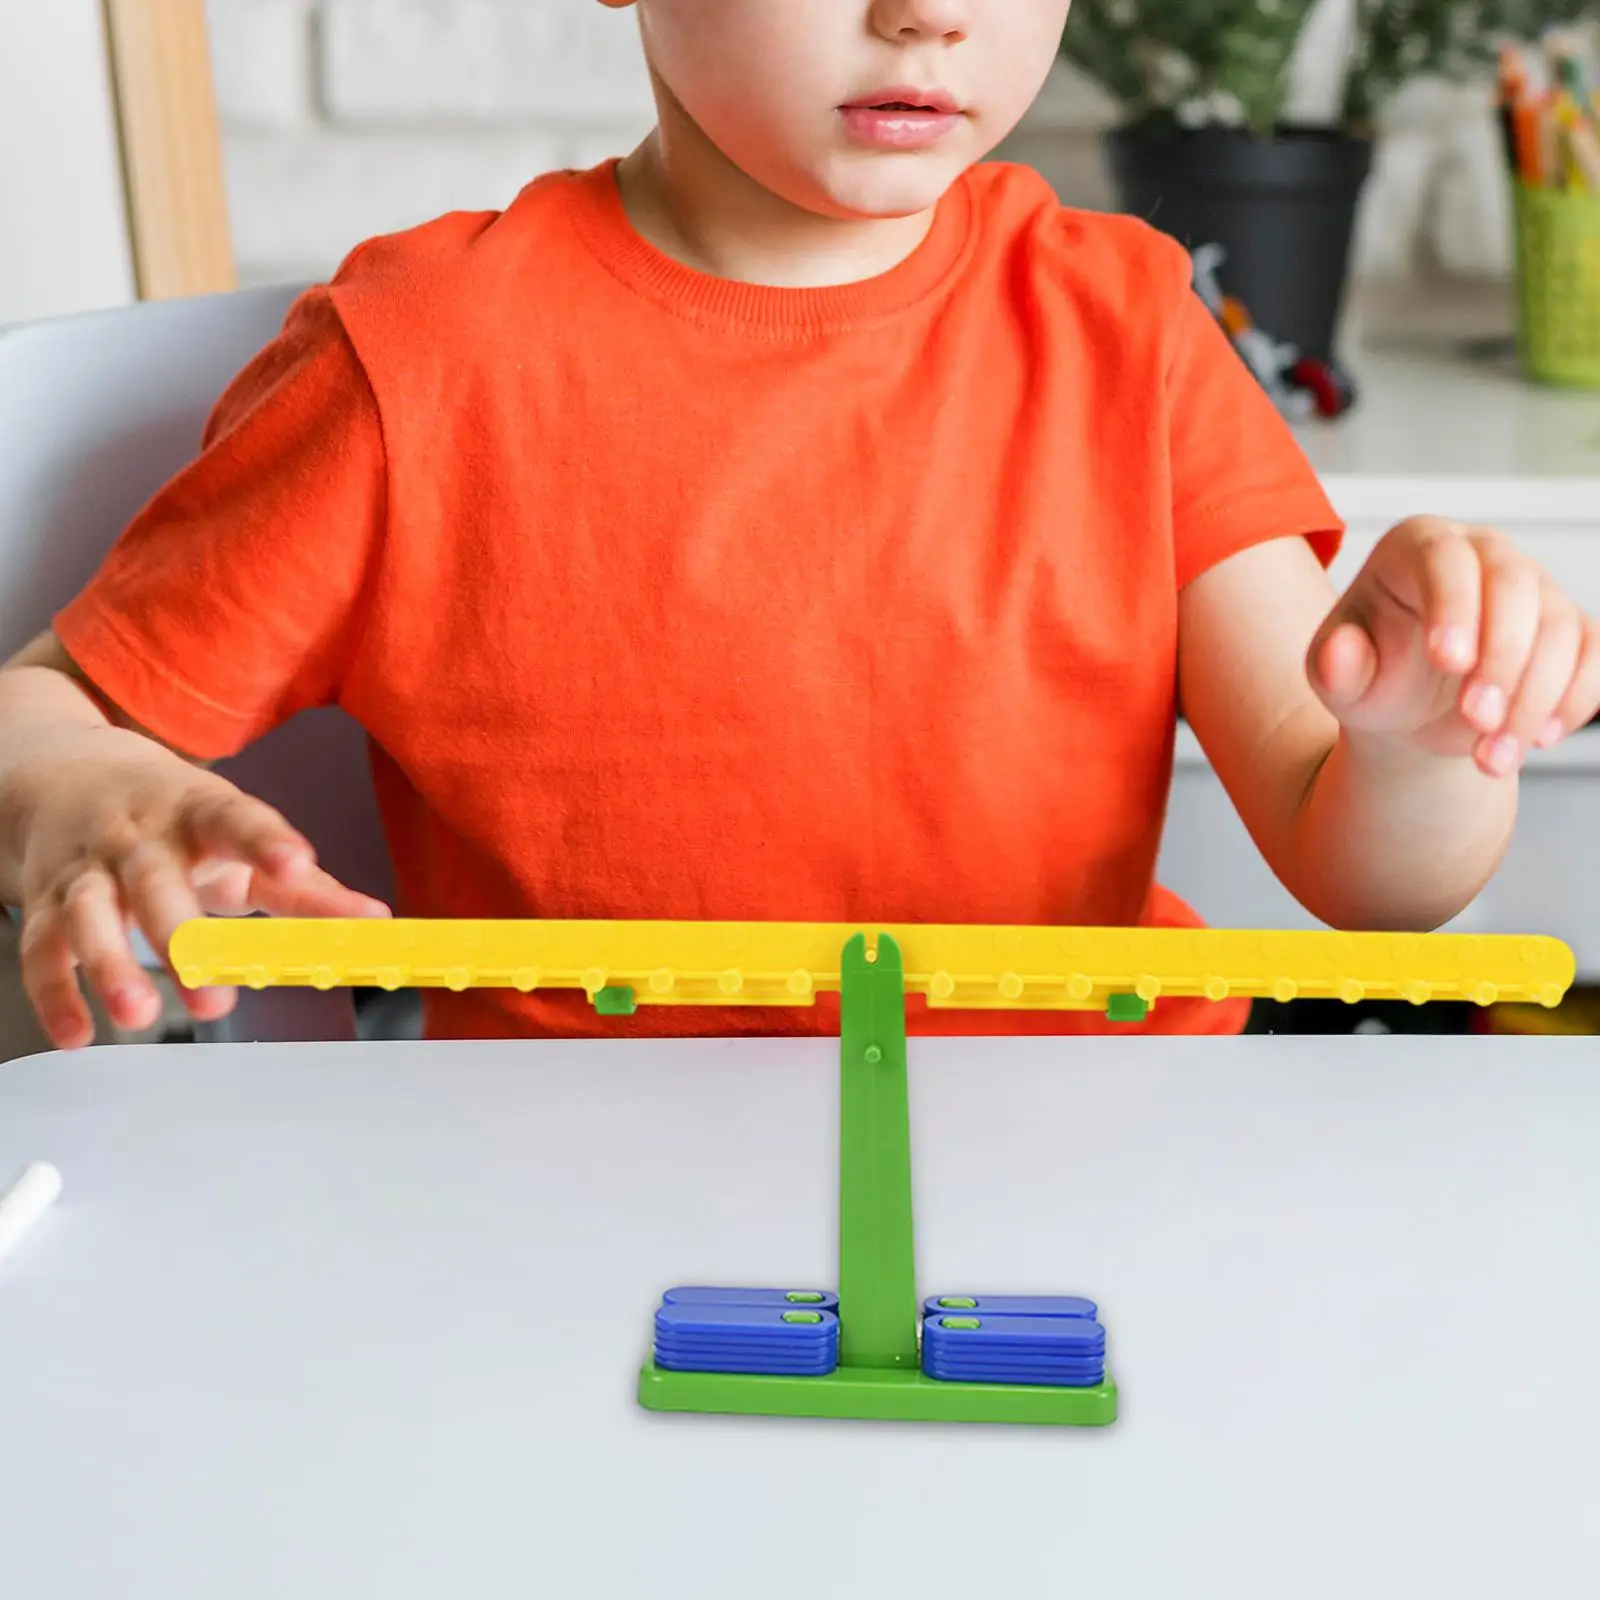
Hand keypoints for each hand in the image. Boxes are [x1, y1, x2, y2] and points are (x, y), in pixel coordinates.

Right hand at [17, 729, 387, 1048]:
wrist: (65, 774)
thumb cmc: (174, 818)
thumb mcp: (239, 837)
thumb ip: (304, 884)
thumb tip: (375, 921)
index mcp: (198, 812)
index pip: (236, 820)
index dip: (268, 841)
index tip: (296, 864)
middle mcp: (138, 836)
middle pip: (155, 878)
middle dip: (179, 933)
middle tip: (209, 988)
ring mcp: (86, 867)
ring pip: (89, 913)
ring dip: (110, 964)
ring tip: (138, 1013)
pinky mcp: (43, 900)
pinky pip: (41, 949)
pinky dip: (56, 993)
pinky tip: (80, 1032)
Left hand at [1306, 516, 1599, 775]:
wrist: (1409, 710)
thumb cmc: (1371, 677)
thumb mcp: (1339, 680)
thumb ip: (1334, 666)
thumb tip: (1339, 653)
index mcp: (1417, 546)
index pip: (1444, 558)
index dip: (1454, 606)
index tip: (1448, 661)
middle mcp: (1484, 553)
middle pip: (1514, 586)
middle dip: (1501, 659)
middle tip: (1475, 721)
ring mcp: (1535, 586)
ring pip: (1559, 627)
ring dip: (1533, 699)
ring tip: (1491, 758)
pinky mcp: (1571, 627)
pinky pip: (1594, 654)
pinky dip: (1574, 700)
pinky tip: (1538, 741)